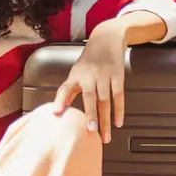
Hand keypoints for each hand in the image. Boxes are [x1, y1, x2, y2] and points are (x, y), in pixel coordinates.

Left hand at [52, 20, 128, 142]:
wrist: (106, 38)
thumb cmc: (89, 61)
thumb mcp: (76, 73)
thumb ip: (68, 91)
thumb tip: (57, 111)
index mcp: (76, 76)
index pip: (65, 88)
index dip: (60, 100)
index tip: (56, 112)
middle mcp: (89, 75)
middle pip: (90, 97)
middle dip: (91, 114)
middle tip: (91, 132)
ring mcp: (104, 75)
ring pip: (105, 100)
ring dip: (106, 119)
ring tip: (105, 137)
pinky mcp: (117, 75)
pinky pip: (119, 95)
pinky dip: (119, 110)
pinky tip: (118, 123)